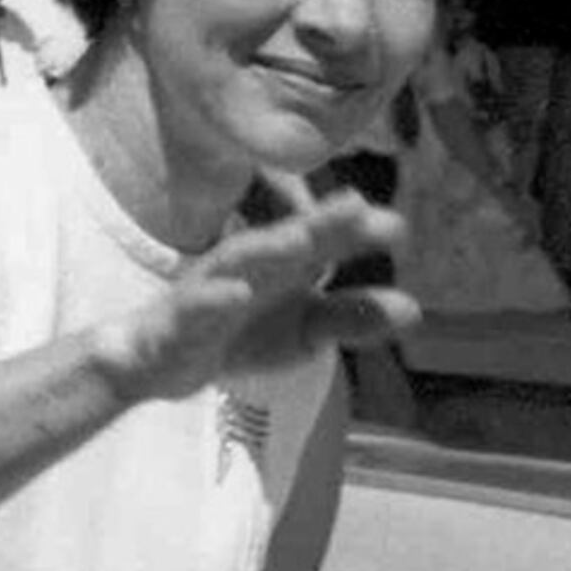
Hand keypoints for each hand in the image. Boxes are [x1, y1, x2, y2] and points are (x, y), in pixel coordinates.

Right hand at [94, 170, 413, 402]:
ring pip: (238, 261)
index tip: (397, 229)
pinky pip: (195, 306)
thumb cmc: (237, 334)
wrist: (157, 363)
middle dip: (318, 223)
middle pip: (285, 240)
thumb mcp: (302, 331)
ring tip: (302, 239)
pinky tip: (238, 293)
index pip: (323, 243)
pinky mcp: (178, 319)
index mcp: (282, 267)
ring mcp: (210, 289)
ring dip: (269, 247)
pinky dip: (215, 297)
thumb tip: (413, 309)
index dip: (356, 233)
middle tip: (357, 206)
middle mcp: (248, 268)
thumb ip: (351, 317)